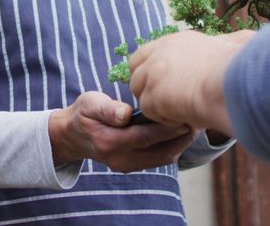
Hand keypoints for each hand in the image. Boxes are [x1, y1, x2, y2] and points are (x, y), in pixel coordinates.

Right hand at [49, 91, 196, 172]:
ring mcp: (128, 165)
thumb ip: (108, 109)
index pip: (146, 136)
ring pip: (164, 158)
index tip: (185, 113)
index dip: (168, 127)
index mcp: (110, 141)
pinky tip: (180, 130)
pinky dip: (173, 146)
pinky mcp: (134, 166)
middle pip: (161, 151)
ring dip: (181, 143)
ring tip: (193, 123)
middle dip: (182, 136)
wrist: (72, 136)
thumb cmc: (83, 114)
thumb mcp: (89, 103)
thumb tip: (126, 113)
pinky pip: (159, 159)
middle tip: (197, 116)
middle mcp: (121, 158)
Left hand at [129, 30, 246, 136]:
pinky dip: (167, 120)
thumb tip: (234, 41)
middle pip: (135, 74)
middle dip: (146, 90)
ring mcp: (152, 74)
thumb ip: (216, 45)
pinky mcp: (152, 96)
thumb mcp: (225, 46)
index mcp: (174, 41)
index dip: (148, 72)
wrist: (230, 84)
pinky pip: (150, 114)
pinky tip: (186, 117)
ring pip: (140, 95)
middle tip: (168, 103)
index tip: (162, 86)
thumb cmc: (237, 69)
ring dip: (158, 106)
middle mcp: (159, 54)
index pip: (144, 54)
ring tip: (183, 111)